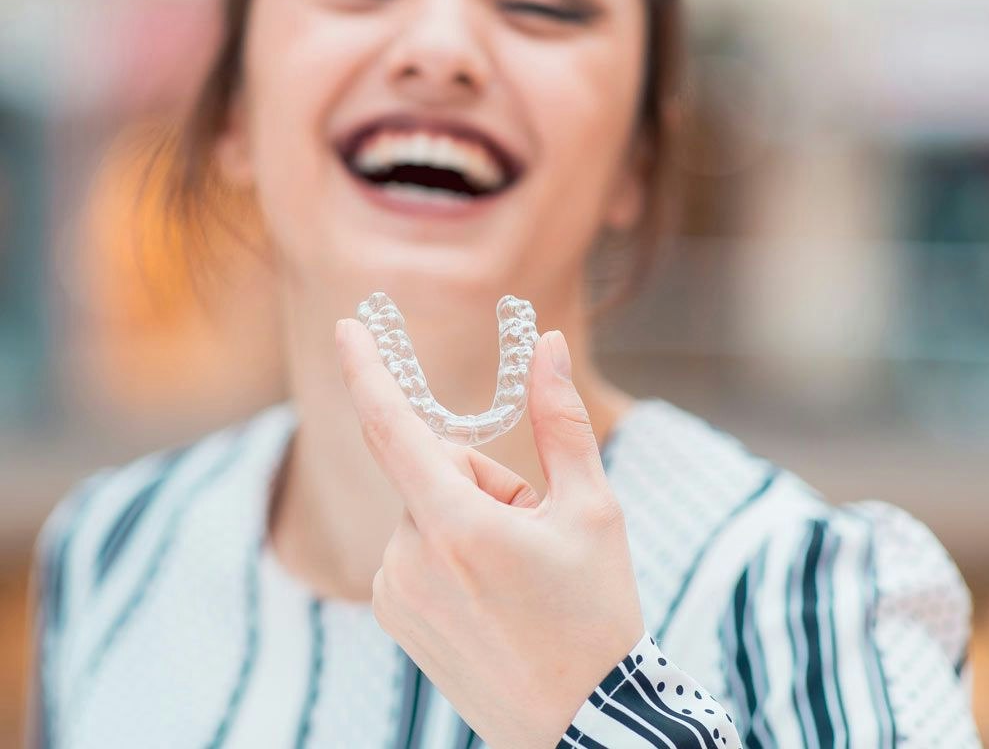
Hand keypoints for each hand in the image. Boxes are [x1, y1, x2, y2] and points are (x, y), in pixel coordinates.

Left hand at [334, 318, 644, 748]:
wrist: (582, 723)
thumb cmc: (595, 613)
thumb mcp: (593, 510)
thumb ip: (560, 420)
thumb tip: (546, 345)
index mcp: (456, 525)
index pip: (393, 428)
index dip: (367, 370)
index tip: (345, 327)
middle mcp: (408, 558)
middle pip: (432, 469)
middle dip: (481, 480)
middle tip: (531, 532)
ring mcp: (393, 592)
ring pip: (424, 509)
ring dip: (465, 519)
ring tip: (513, 575)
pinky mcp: (392, 615)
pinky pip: (412, 548)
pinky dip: (447, 551)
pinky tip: (488, 595)